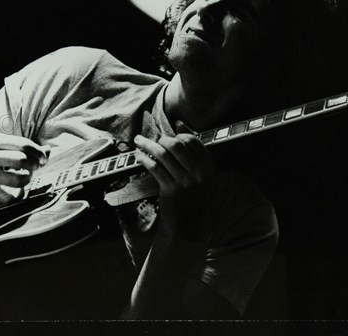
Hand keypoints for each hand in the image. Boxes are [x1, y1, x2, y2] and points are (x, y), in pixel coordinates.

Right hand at [0, 133, 49, 203]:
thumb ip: (20, 145)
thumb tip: (47, 150)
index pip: (23, 145)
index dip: (38, 152)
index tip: (43, 158)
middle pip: (21, 161)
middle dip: (33, 165)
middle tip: (33, 167)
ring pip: (16, 180)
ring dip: (26, 179)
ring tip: (25, 177)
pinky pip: (5, 197)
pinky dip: (16, 197)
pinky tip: (17, 191)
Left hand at [133, 123, 214, 237]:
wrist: (187, 224)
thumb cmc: (192, 195)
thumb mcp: (198, 173)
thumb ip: (191, 149)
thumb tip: (179, 123)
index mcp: (208, 167)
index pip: (193, 141)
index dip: (179, 134)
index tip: (169, 134)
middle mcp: (199, 173)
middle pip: (176, 145)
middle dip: (161, 139)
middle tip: (151, 139)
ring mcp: (185, 182)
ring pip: (163, 154)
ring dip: (147, 145)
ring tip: (139, 141)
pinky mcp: (170, 190)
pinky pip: (154, 167)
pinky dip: (144, 159)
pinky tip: (138, 156)